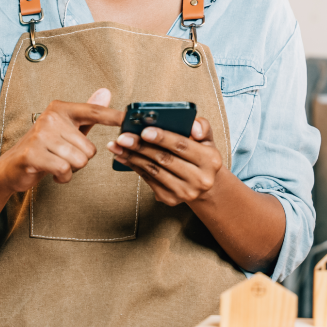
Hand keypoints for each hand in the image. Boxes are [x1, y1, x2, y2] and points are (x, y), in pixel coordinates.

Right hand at [0, 88, 122, 192]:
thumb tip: (106, 92)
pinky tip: (52, 173)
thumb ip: (89, 114)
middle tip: (63, 157)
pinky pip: (65, 170)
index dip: (113, 116)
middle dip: (81, 160)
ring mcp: (41, 135)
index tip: (129, 118)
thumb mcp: (67, 128)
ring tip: (57, 163)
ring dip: (71, 169)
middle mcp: (51, 118)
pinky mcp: (33, 154)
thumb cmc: (44, 147)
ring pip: (79, 161)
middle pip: (89, 148)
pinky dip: (62, 177)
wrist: (12, 167)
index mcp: (60, 108)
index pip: (93, 111)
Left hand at [107, 118, 222, 205]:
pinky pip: (148, 179)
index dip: (162, 138)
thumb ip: (202, 127)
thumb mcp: (207, 139)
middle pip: (164, 159)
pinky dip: (134, 166)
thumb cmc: (201, 154)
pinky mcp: (171, 199)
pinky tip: (123, 156)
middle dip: (141, 147)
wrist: (204, 183)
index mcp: (210, 160)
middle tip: (122, 137)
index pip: (182, 146)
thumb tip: (193, 127)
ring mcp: (185, 192)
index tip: (144, 131)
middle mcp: (200, 179)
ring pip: (154, 170)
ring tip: (117, 145)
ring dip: (132, 157)